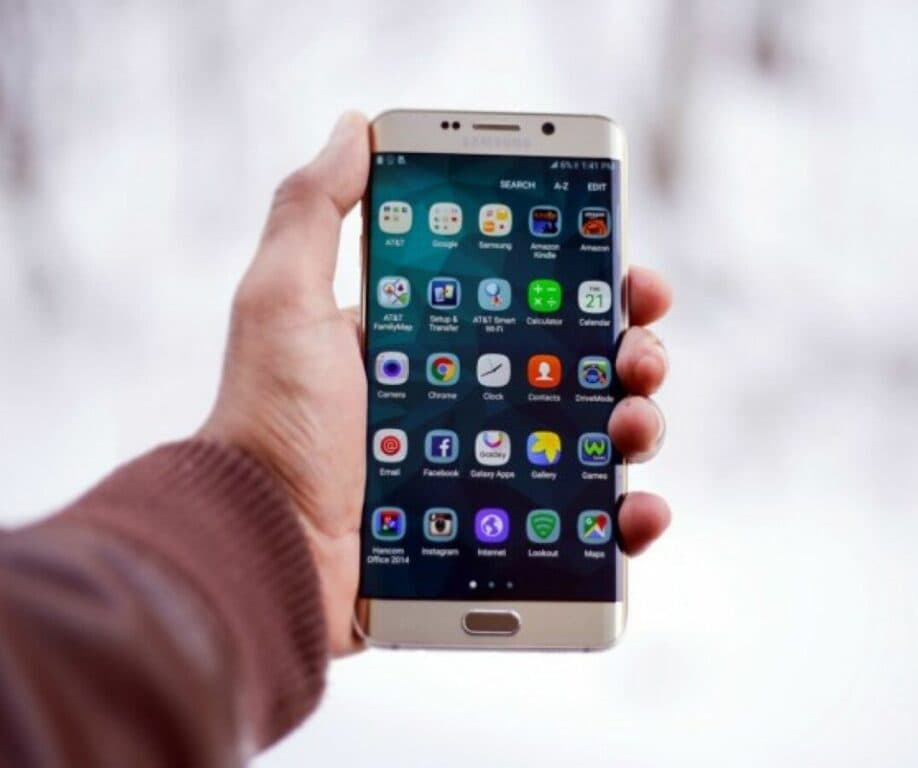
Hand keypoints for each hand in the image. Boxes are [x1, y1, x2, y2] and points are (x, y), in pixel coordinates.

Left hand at [201, 112, 672, 655]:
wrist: (261, 550)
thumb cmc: (270, 427)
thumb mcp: (283, 302)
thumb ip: (313, 210)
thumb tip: (355, 126)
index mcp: (433, 347)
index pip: (531, 302)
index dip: (589, 283)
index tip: (627, 274)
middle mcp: (468, 406)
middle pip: (578, 369)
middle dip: (629, 352)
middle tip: (639, 354)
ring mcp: (487, 475)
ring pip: (593, 442)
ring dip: (637, 424)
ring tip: (632, 425)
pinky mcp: (498, 542)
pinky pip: (583, 532)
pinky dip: (626, 522)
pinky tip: (639, 511)